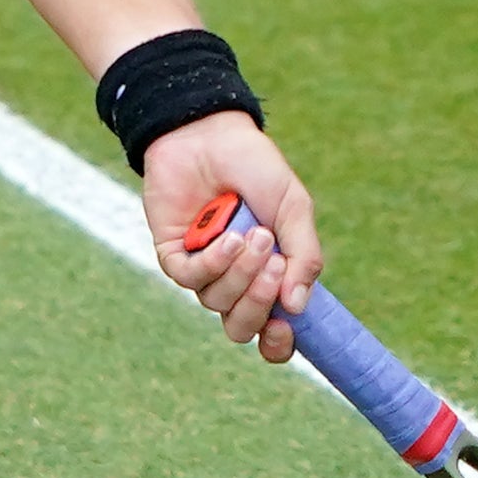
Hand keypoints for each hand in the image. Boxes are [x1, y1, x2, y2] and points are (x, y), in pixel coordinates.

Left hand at [144, 110, 315, 363]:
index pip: (271, 330)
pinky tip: (227, 238)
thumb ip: (304, 256)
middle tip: (274, 264)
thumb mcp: (294, 209)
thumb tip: (297, 307)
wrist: (211, 133)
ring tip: (254, 234)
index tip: (286, 330)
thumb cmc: (256, 169)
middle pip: (242, 325)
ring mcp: (203, 269)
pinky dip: (213, 263)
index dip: (278, 343)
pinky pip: (190, 278)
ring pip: (218, 302)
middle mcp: (234, 280)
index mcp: (268, 276)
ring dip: (240, 273)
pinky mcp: (173, 254)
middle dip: (259, 302)